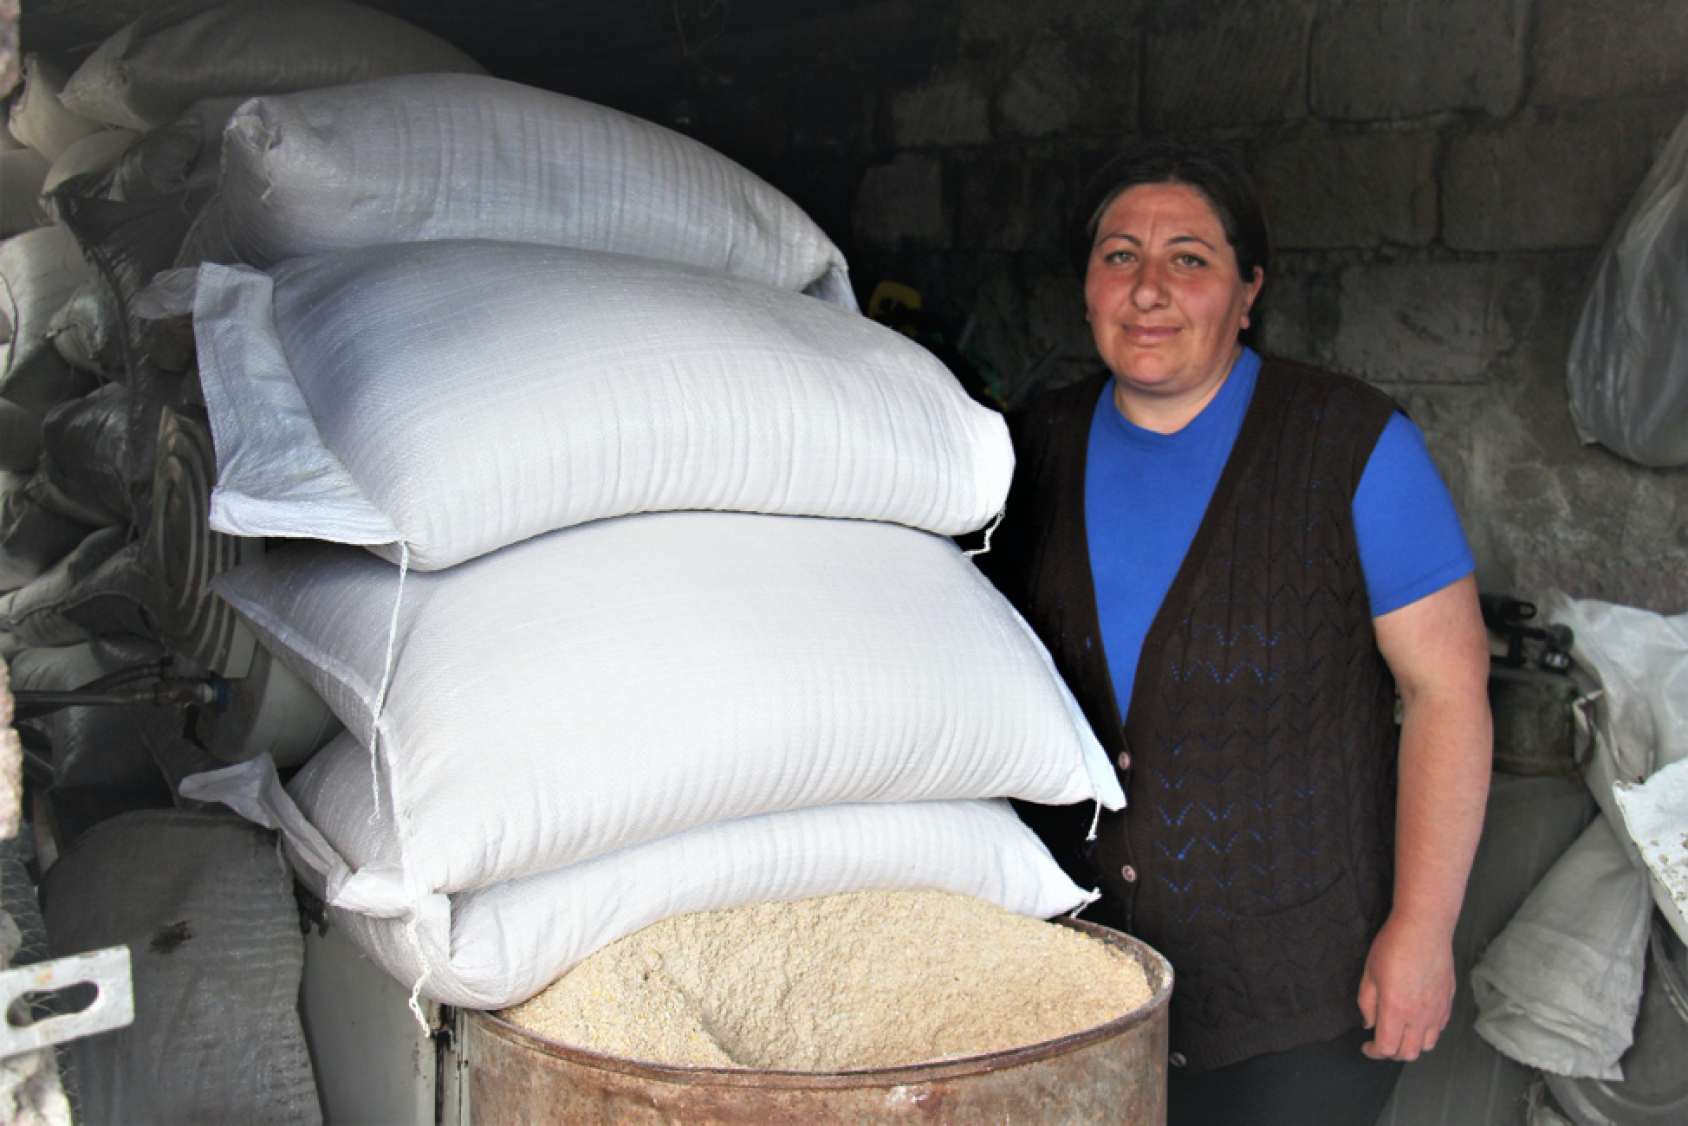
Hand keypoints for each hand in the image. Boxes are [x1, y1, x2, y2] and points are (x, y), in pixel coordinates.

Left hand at [1356, 913, 1455, 1060]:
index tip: (1367, 1047)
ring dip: (1412, 1046)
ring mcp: (1438, 1009)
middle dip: (1392, 1053)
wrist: (1424, 927)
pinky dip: (1427, 1033)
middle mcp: (1420, 1015)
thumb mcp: (1369, 973)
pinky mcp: (1448, 1001)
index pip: (1386, 1047)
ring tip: (1400, 1035)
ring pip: (1427, 1045)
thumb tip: (1369, 1023)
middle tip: (1381, 1044)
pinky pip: (1440, 1028)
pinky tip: (1417, 1022)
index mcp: (1396, 1010)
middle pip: (1409, 1053)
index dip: (1374, 1052)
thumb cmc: (1395, 945)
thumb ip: (1367, 1003)